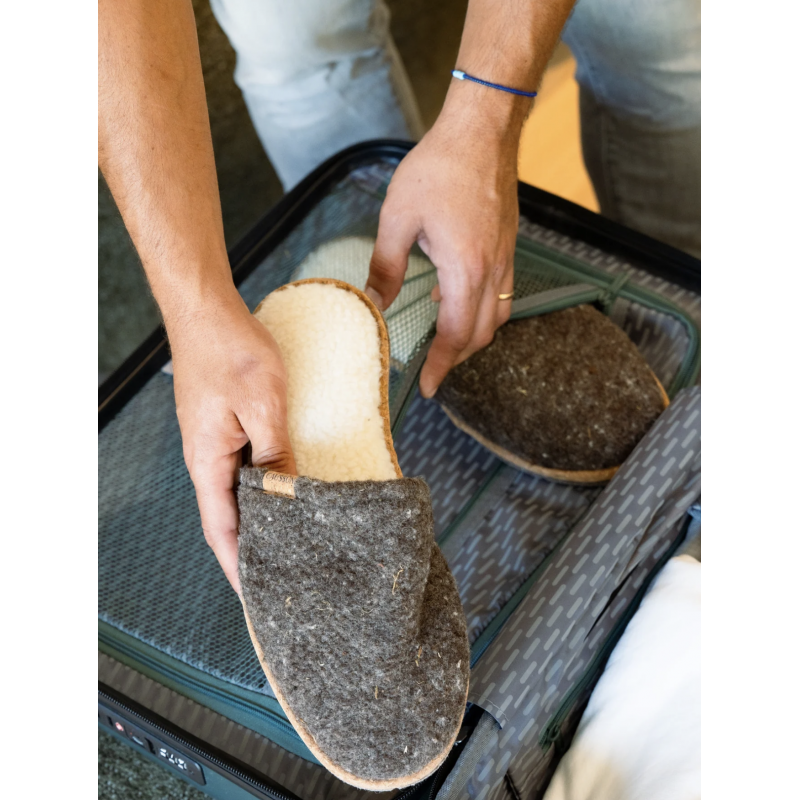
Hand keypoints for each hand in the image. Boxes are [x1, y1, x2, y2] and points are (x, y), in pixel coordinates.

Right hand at [169, 290, 296, 594]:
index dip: (239, 566)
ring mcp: (214, 442)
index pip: (222, 530)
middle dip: (252, 549)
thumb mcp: (264, 405)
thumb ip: (275, 454)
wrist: (206, 310)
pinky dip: (262, 487)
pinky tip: (283, 490)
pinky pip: (243, 467)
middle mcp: (206, 458)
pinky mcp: (225, 426)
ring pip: (238, 492)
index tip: (257, 598)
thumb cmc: (231, 350)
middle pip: (229, 517)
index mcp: (208, 461)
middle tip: (281, 575)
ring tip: (288, 541)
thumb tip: (287, 496)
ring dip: (259, 518)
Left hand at [365, 91, 523, 397]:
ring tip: (442, 343)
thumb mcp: (398, 217)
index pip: (455, 335)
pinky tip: (453, 298)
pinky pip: (501, 294)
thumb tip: (373, 302)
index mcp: (465, 268)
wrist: (482, 132)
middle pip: (480, 334)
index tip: (428, 387)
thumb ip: (385, 266)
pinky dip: (480, 310)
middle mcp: (492, 270)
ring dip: (471, 337)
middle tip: (432, 369)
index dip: (441, 366)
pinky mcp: (507, 247)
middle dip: (457, 358)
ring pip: (496, 317)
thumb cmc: (439, 168)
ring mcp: (505, 259)